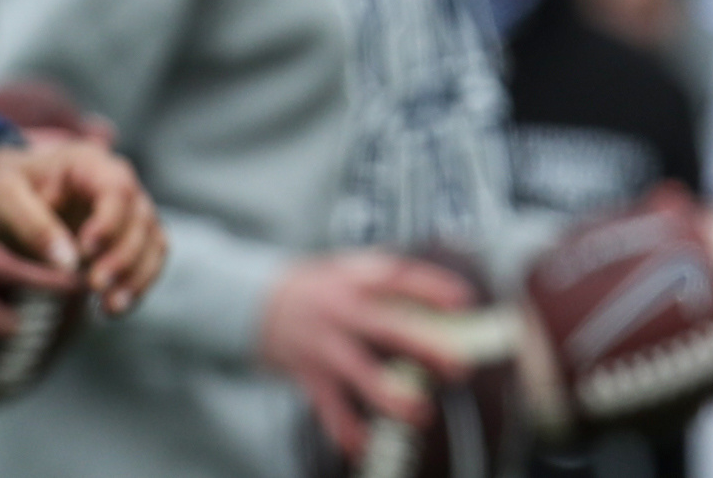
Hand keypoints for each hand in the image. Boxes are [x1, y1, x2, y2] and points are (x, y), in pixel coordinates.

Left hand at [0, 138, 166, 317]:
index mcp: (88, 164)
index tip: (86, 252)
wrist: (4, 194)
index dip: (110, 222)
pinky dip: (139, 281)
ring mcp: (125, 209)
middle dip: (124, 256)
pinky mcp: (124, 235)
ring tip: (112, 308)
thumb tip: (67, 263)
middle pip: (140, 217)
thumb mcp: (1, 199)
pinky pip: (148, 256)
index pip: (117, 189)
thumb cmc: (1, 190)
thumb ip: (33, 226)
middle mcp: (117, 182)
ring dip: (138, 275)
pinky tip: (116, 306)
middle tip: (95, 287)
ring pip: (151, 239)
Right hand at [258, 250, 479, 464]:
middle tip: (458, 367)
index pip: (402, 279)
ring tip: (420, 415)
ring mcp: (323, 344)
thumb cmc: (314, 286)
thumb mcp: (348, 268)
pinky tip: (363, 446)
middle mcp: (341, 310)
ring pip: (359, 374)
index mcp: (357, 280)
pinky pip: (328, 405)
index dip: (434, 289)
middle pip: (388, 328)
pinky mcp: (306, 374)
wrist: (247, 302)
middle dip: (426, 348)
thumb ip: (387, 280)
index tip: (465, 302)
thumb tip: (443, 297)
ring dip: (391, 397)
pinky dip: (345, 428)